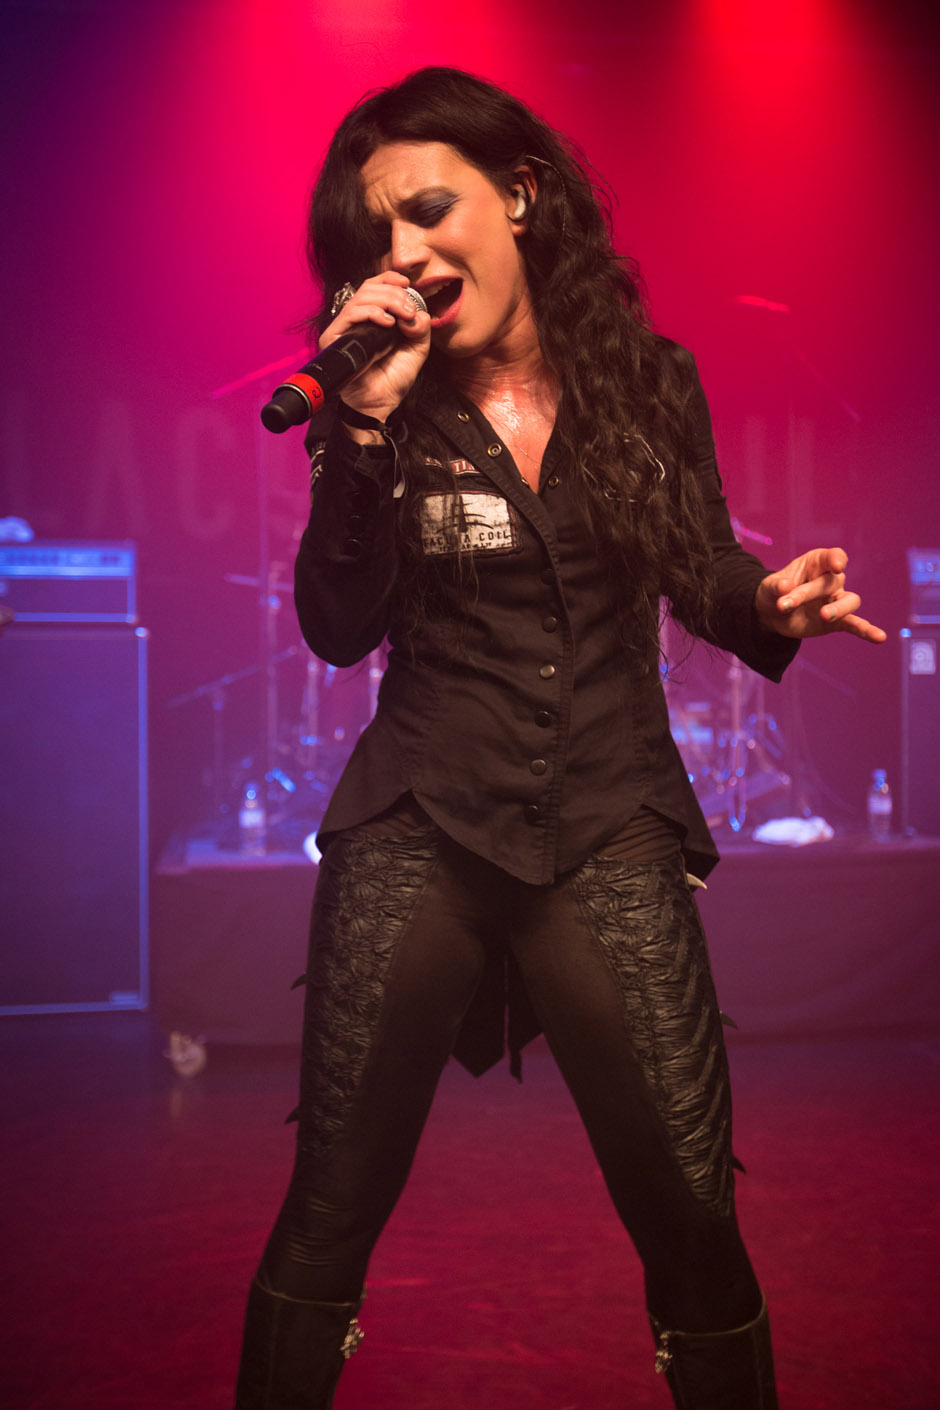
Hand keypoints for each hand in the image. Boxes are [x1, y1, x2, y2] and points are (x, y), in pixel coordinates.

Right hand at [320, 272, 429, 425]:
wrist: (380, 402)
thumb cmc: (393, 378)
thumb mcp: (417, 349)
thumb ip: (421, 327)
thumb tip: (417, 312)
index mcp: (372, 317)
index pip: (374, 286)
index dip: (390, 278)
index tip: (407, 283)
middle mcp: (356, 320)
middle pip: (369, 287)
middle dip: (395, 293)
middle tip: (410, 309)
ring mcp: (343, 328)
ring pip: (361, 297)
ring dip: (387, 300)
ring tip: (403, 315)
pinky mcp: (333, 338)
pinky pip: (351, 314)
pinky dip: (372, 313)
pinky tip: (388, 323)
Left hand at [754, 546, 886, 643]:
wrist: (772, 616)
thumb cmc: (773, 594)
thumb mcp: (767, 588)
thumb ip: (775, 586)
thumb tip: (785, 587)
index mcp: (816, 563)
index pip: (832, 557)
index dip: (836, 560)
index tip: (837, 566)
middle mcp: (831, 580)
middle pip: (831, 583)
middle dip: (807, 593)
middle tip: (784, 605)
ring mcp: (836, 601)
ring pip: (850, 601)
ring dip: (839, 609)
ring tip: (824, 616)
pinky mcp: (837, 622)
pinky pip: (855, 624)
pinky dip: (866, 631)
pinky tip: (880, 637)